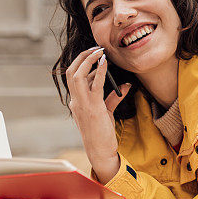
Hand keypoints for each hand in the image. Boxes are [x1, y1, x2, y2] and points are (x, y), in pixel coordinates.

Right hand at [66, 47, 131, 181]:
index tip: (95, 56)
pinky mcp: (93, 108)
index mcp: (76, 101)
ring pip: (77, 75)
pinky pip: (94, 85)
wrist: (100, 150)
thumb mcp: (107, 112)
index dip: (83, 64)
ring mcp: (82, 104)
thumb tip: (125, 85)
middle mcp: (76, 101)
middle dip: (82, 57)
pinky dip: (99, 71)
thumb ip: (114, 97)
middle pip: (71, 72)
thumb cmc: (102, 132)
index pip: (74, 77)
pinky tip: (105, 62)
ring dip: (88, 60)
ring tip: (99, 51)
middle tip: (95, 48)